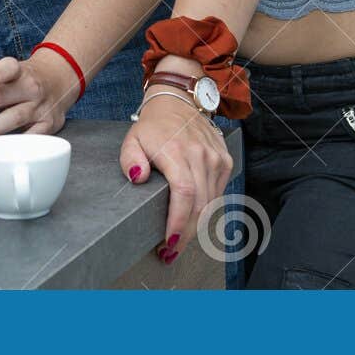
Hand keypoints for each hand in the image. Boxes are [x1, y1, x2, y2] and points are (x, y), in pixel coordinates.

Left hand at [0, 51, 78, 139]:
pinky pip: (32, 136)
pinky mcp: (49, 124)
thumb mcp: (5, 72)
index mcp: (18, 70)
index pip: (7, 69)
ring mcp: (41, 106)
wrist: (60, 80)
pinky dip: (16, 143)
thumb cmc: (23, 79)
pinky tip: (0, 148)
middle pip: (2, 96)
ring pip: (17, 117)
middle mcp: (31, 86)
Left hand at [120, 93, 232, 262]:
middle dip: (185, 235)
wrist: (178, 102)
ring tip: (179, 240)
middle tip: (170, 252)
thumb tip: (137, 178)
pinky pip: (218, 193)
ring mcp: (215, 157)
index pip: (184, 194)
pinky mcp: (224, 160)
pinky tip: (192, 217)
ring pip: (211, 203)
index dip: (178, 223)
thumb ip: (130, 160)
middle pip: (199, 205)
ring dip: (195, 226)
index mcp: (176, 151)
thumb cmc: (153, 126)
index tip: (168, 244)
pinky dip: (206, 209)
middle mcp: (200, 155)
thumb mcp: (132, 140)